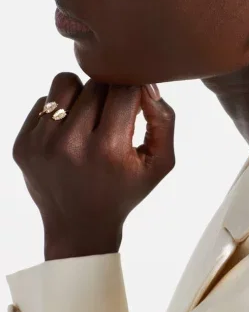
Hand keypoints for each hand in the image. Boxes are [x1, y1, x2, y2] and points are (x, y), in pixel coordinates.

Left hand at [12, 73, 175, 260]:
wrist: (79, 228)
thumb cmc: (124, 190)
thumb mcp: (160, 162)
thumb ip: (163, 119)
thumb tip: (147, 85)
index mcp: (109, 149)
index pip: (124, 89)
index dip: (134, 90)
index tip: (135, 103)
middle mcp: (71, 145)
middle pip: (96, 84)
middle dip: (109, 93)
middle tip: (113, 116)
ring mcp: (41, 144)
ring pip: (65, 83)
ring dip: (81, 94)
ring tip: (88, 118)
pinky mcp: (22, 145)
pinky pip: (43, 101)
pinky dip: (59, 110)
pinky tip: (69, 134)